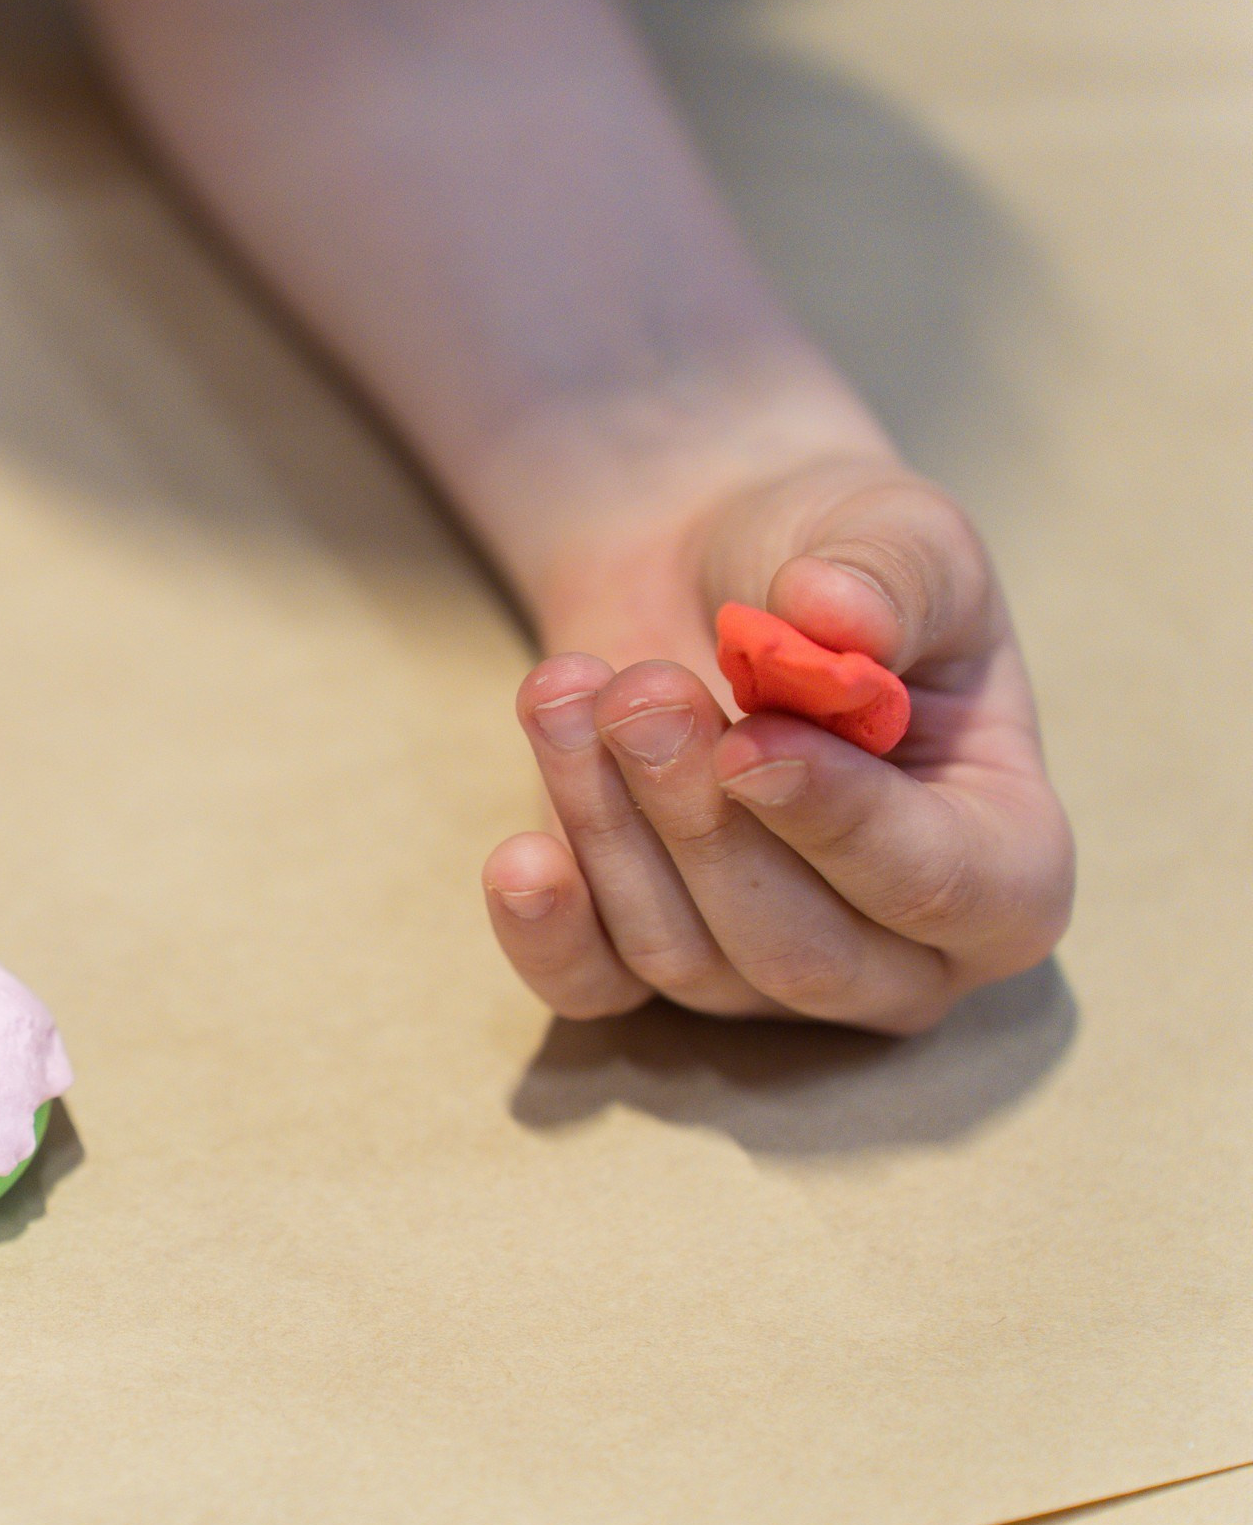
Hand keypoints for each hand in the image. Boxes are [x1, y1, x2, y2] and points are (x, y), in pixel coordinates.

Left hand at [480, 456, 1073, 1034]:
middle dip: (702, 824)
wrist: (704, 559)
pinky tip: (518, 860)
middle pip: (801, 953)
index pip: (945, 890)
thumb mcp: (895, 532)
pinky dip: (548, 936)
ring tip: (569, 687)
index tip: (748, 741)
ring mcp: (762, 972)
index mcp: (1005, 858)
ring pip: (685, 954)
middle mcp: (894, 950)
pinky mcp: (642, 959)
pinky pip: (595, 991)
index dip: (843, 826)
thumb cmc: (831, 558)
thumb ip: (892, 575)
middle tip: (639, 694)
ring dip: (607, 818)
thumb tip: (838, 615)